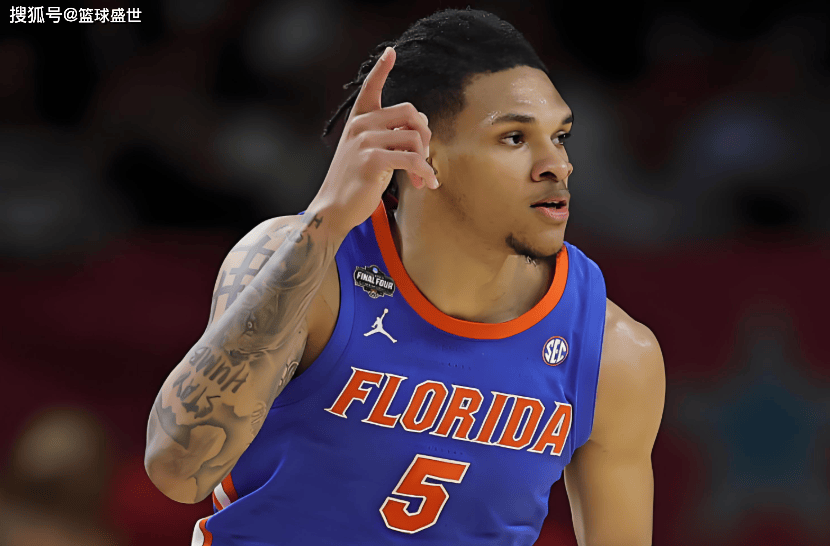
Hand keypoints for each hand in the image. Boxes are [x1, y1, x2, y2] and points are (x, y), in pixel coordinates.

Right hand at [308, 47, 437, 237]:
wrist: (334, 208)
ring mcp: (365, 141)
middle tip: (424, 157)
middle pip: (410, 112)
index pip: (371, 88)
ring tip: (422, 177)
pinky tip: (427, 183)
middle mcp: (360, 125)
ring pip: (415, 138)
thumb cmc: (355, 182)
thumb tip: (422, 129)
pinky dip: (425, 172)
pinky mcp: (373, 160)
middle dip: (426, 135)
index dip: (381, 68)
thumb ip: (389, 136)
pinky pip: (412, 159)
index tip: (391, 52)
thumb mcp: (369, 152)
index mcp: (359, 120)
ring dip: (426, 160)